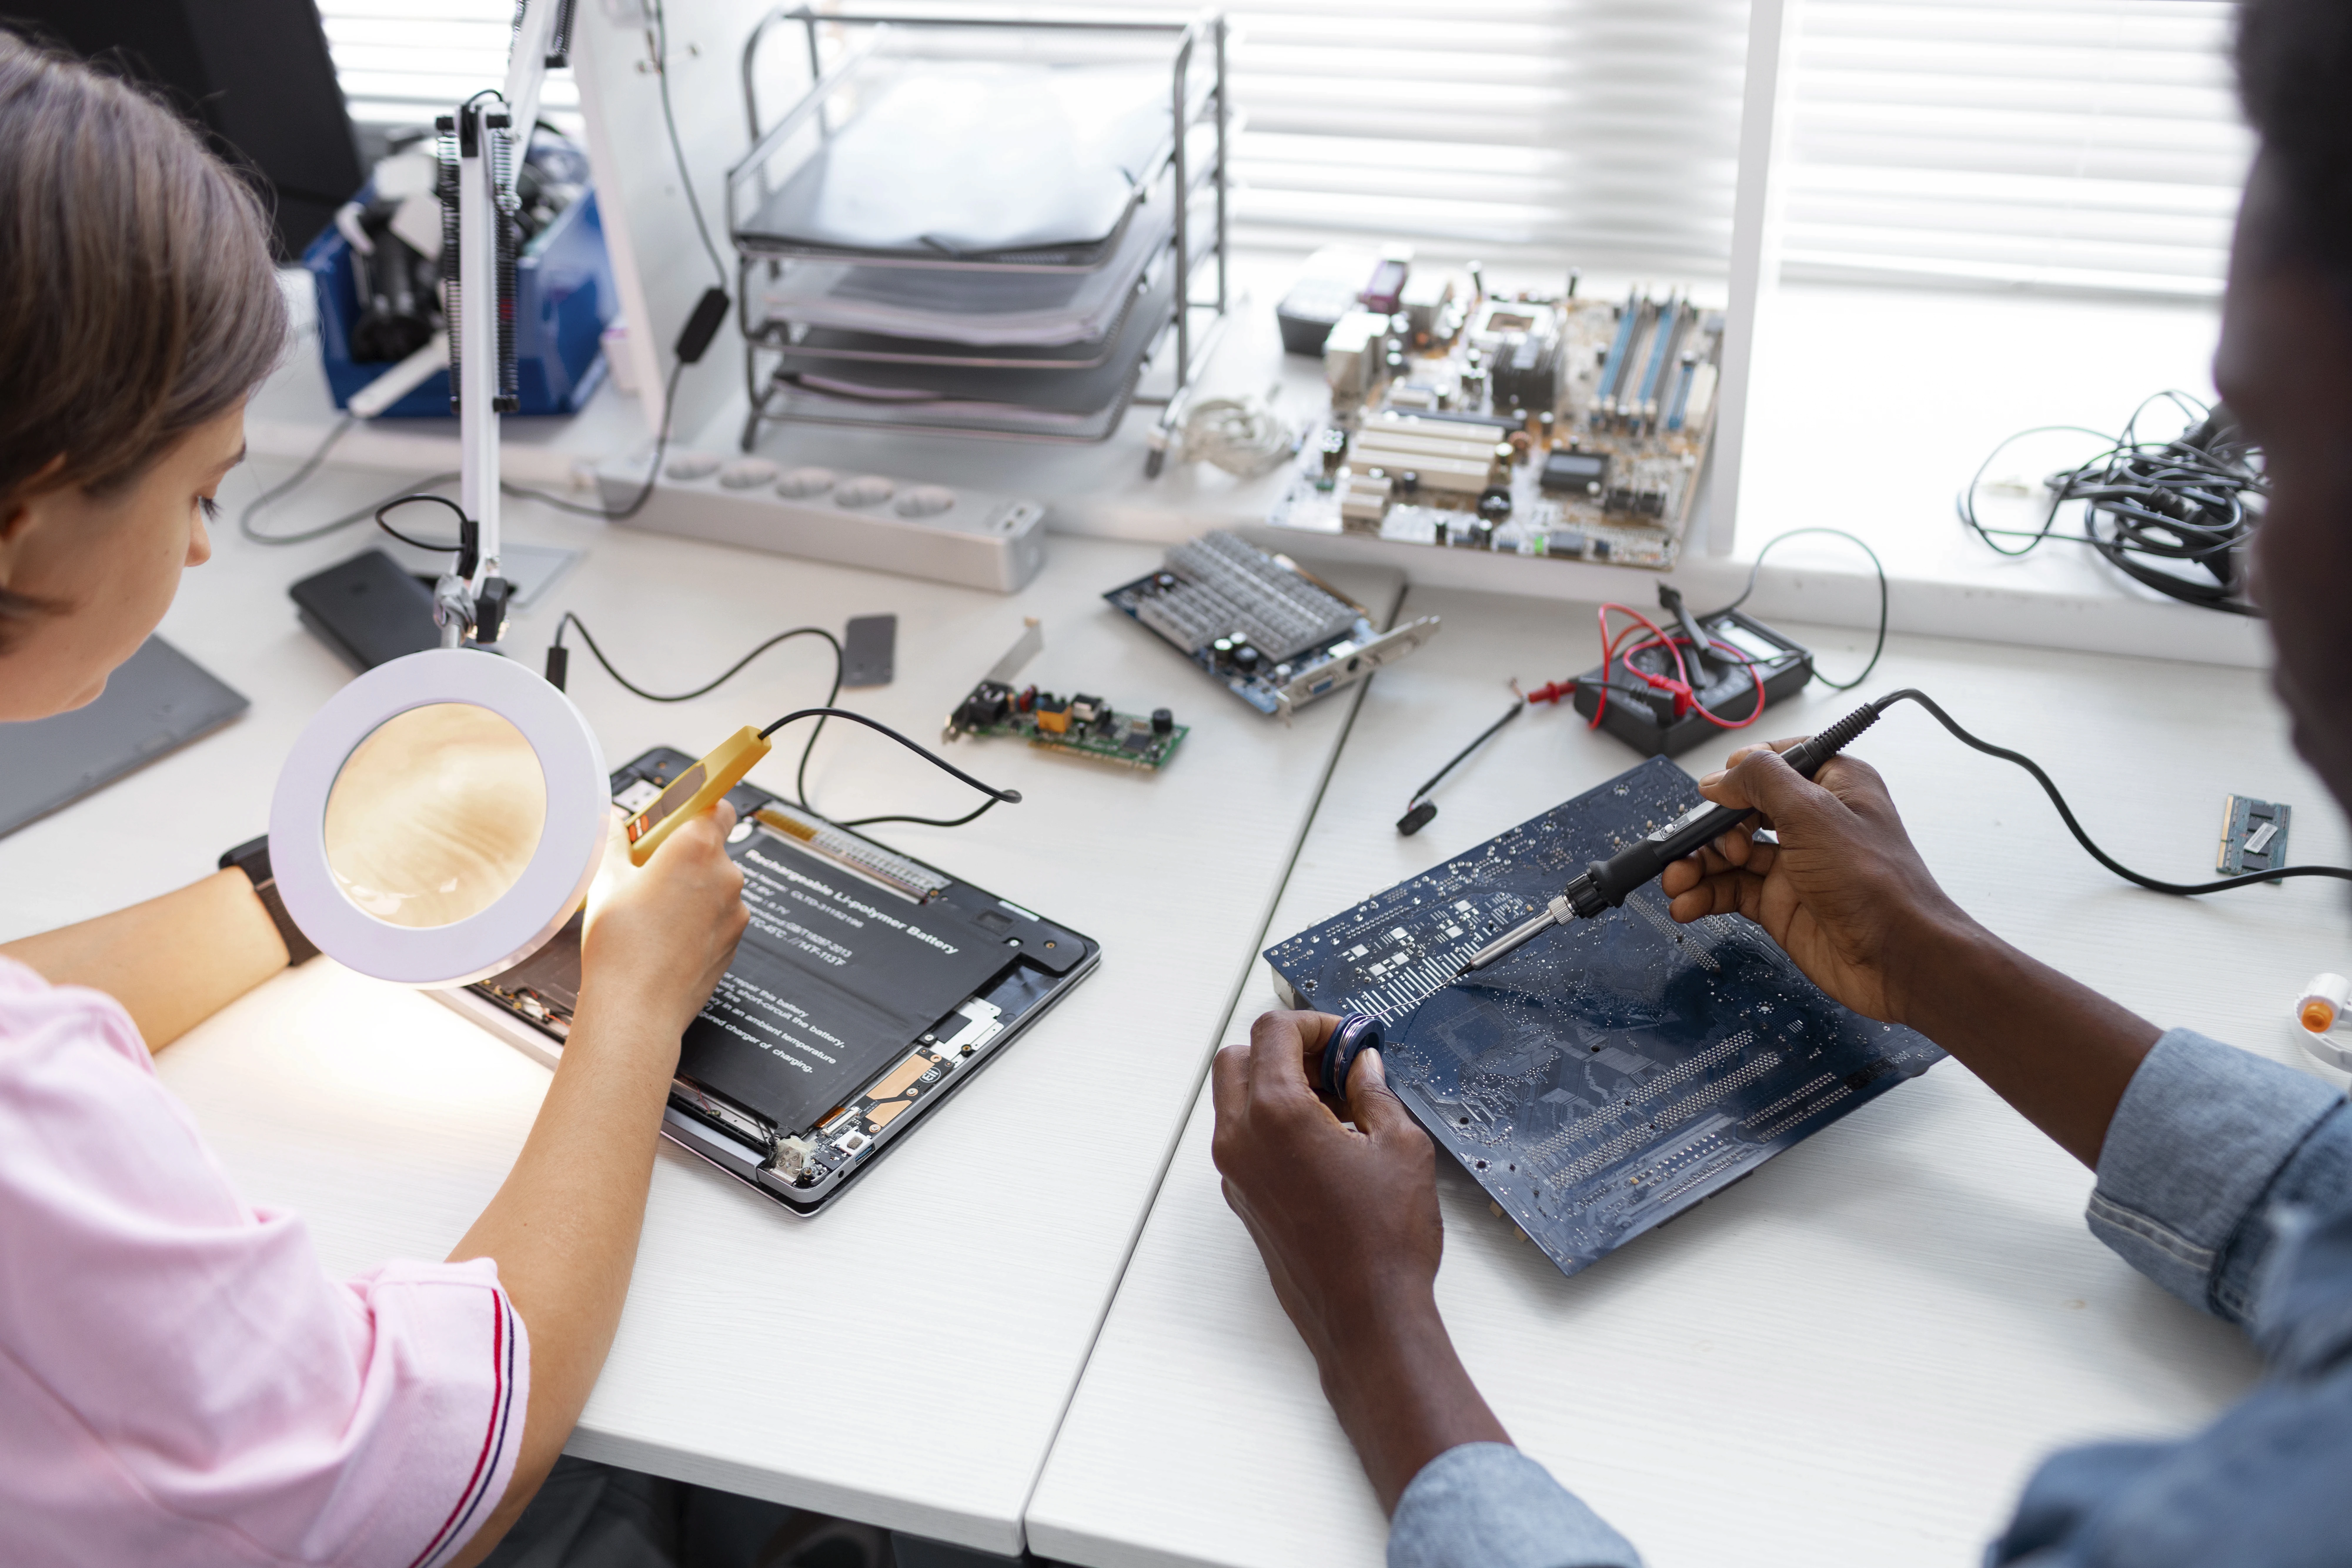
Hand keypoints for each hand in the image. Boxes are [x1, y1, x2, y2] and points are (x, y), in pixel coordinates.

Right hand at [579, 801, 747, 1044]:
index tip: (676, 817)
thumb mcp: (607, 880)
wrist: (637, 1009)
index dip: (697, 808)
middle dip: (683, 856)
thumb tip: (613, 821)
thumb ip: (614, 841)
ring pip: (714, 886)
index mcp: (697, 847)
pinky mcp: (734, 941)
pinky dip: (697, 920)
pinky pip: (717, 917)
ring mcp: (735, 911)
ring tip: (650, 912)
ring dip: (690, 891)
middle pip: (711, 848)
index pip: (716, 805)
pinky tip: (664, 936)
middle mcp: (726, 875)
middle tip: (645, 872)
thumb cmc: (622, 947)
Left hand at [1211, 1010, 1506, 1512]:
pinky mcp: (1241, 1199)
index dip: (1314, 1024)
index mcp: (1274, 1114)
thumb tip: (1363, 1066)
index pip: (1272, 1031)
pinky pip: (1242, 1139)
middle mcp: (1240, 1139)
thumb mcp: (1400, 1147)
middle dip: (1284, 1049)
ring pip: (1234, 1099)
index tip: (1348, 1039)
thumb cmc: (1385, 1240)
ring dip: (1276, 1085)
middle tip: (1335, 1066)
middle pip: (1239, 1059)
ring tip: (1336, 1105)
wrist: (1366, 1317)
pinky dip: (1271, 1123)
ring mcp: (1234, 1172)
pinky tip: (1324, 1142)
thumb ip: (1375, 1093)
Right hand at [1658, 740, 1975, 1027]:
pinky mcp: (1780, 904)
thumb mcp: (1814, 813)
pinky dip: (1704, 896)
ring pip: (1729, 855)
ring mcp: (1794, 865)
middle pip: (1740, 811)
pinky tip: (1688, 902)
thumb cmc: (1879, 885)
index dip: (1738, 777)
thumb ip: (1763, 782)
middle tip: (1694, 848)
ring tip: (1677, 881)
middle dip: (1707, 829)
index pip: (1773, 763)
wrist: (1899, 958)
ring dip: (1697, 865)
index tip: (1716, 795)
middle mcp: (1812, 822)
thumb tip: (1722, 776)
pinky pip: (1731, 891)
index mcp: (1832, 785)